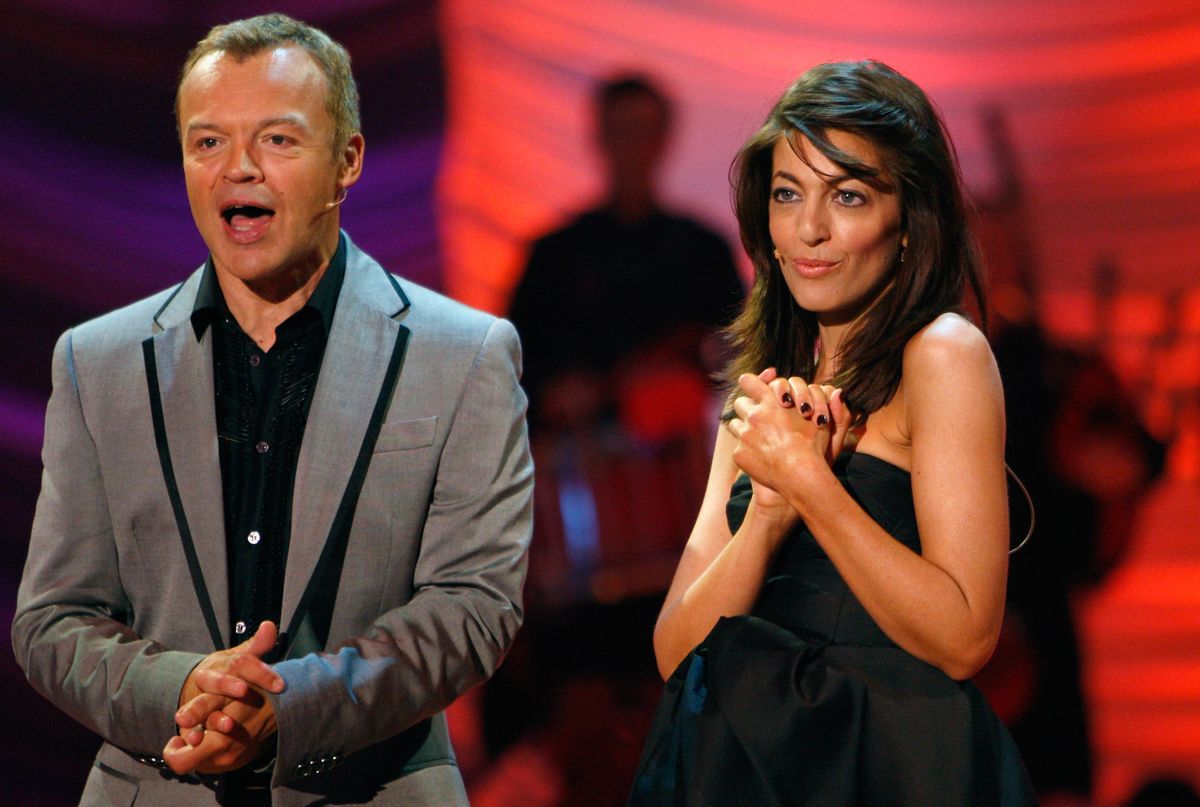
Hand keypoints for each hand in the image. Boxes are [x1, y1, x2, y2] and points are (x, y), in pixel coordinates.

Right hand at [163, 621, 284, 774]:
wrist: (199, 689)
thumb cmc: (228, 674)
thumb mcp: (242, 658)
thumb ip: (257, 645)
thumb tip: (269, 626)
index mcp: (224, 664)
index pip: (241, 663)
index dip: (260, 672)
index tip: (279, 684)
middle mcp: (208, 681)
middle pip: (216, 680)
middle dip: (229, 685)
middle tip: (243, 690)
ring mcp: (197, 700)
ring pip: (200, 704)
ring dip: (209, 713)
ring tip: (226, 723)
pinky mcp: (191, 720)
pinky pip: (190, 726)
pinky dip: (192, 733)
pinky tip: (196, 740)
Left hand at [726, 370, 852, 498]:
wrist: (800, 475)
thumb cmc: (814, 447)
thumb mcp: (822, 422)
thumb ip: (823, 403)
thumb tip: (836, 390)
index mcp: (770, 402)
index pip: (748, 381)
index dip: (749, 383)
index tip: (752, 387)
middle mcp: (754, 415)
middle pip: (740, 403)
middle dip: (747, 408)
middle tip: (758, 418)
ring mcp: (744, 435)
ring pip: (735, 424)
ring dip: (744, 429)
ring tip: (758, 438)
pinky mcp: (739, 453)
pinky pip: (737, 446)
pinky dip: (746, 450)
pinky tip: (759, 456)